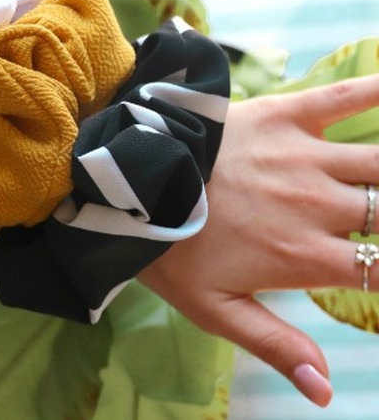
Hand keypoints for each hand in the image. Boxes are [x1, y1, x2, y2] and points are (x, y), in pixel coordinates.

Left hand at [139, 74, 378, 407]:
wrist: (127, 184)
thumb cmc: (169, 250)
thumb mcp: (213, 310)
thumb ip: (275, 345)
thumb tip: (326, 391)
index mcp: (307, 258)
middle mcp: (319, 206)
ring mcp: (306, 157)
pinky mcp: (286, 115)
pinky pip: (347, 97)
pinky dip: (378, 91)